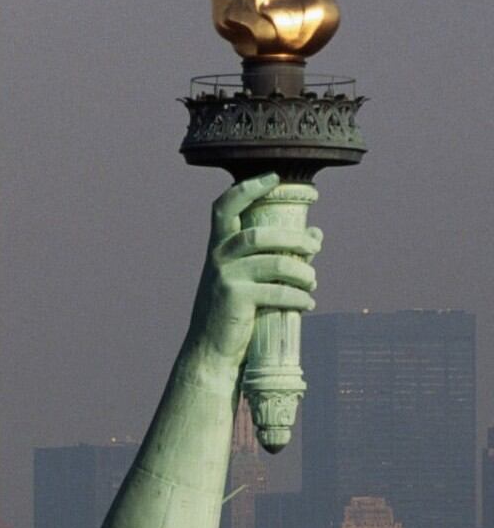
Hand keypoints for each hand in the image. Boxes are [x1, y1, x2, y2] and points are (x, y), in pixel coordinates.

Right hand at [188, 172, 321, 370]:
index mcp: (218, 248)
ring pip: (275, 263)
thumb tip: (317, 237)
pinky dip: (299, 297)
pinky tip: (308, 303)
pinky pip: (277, 291)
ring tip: (313, 282)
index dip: (247, 188)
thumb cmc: (234, 312)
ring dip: (303, 271)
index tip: (274, 176)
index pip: (224, 207)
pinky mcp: (235, 299)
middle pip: (260, 234)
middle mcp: (217, 258)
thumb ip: (277, 255)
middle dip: (294, 238)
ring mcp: (224, 278)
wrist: (211, 351)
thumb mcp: (250, 279)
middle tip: (315, 247)